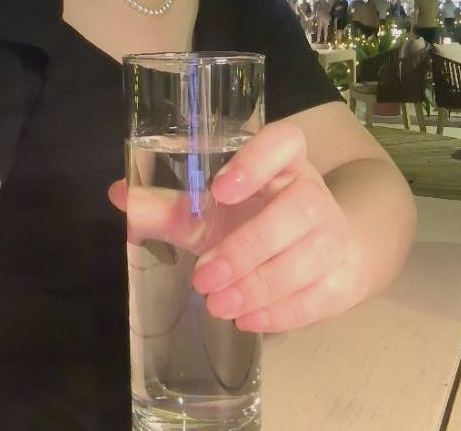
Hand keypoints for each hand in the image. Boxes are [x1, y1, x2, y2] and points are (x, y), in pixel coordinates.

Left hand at [108, 120, 369, 333]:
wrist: (325, 251)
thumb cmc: (259, 219)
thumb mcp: (215, 210)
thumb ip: (169, 205)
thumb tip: (117, 194)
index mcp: (283, 162)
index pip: (285, 141)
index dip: (257, 160)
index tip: (219, 189)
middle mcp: (313, 191)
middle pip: (297, 209)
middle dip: (247, 248)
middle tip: (203, 277)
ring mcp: (334, 233)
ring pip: (311, 255)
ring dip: (261, 284)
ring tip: (219, 305)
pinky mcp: (343, 275)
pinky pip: (321, 293)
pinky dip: (283, 311)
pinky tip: (249, 320)